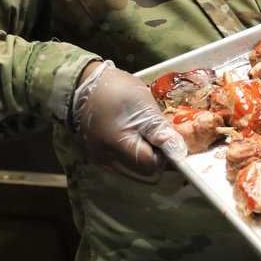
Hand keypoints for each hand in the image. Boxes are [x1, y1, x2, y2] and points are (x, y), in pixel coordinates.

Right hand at [72, 61, 186, 180]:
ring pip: (136, 173)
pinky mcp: (101, 157)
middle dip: (155, 158)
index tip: (160, 135)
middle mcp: (107, 160)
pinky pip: (126, 165)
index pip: (151, 167)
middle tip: (153, 135)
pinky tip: (132, 136)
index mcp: (116, 146)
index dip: (162, 154)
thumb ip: (160, 130)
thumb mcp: (142, 104)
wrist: (83, 85)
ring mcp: (102, 161)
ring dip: (145, 157)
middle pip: (145, 176)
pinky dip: (134, 155)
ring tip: (142, 133)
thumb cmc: (114, 90)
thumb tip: (177, 151)